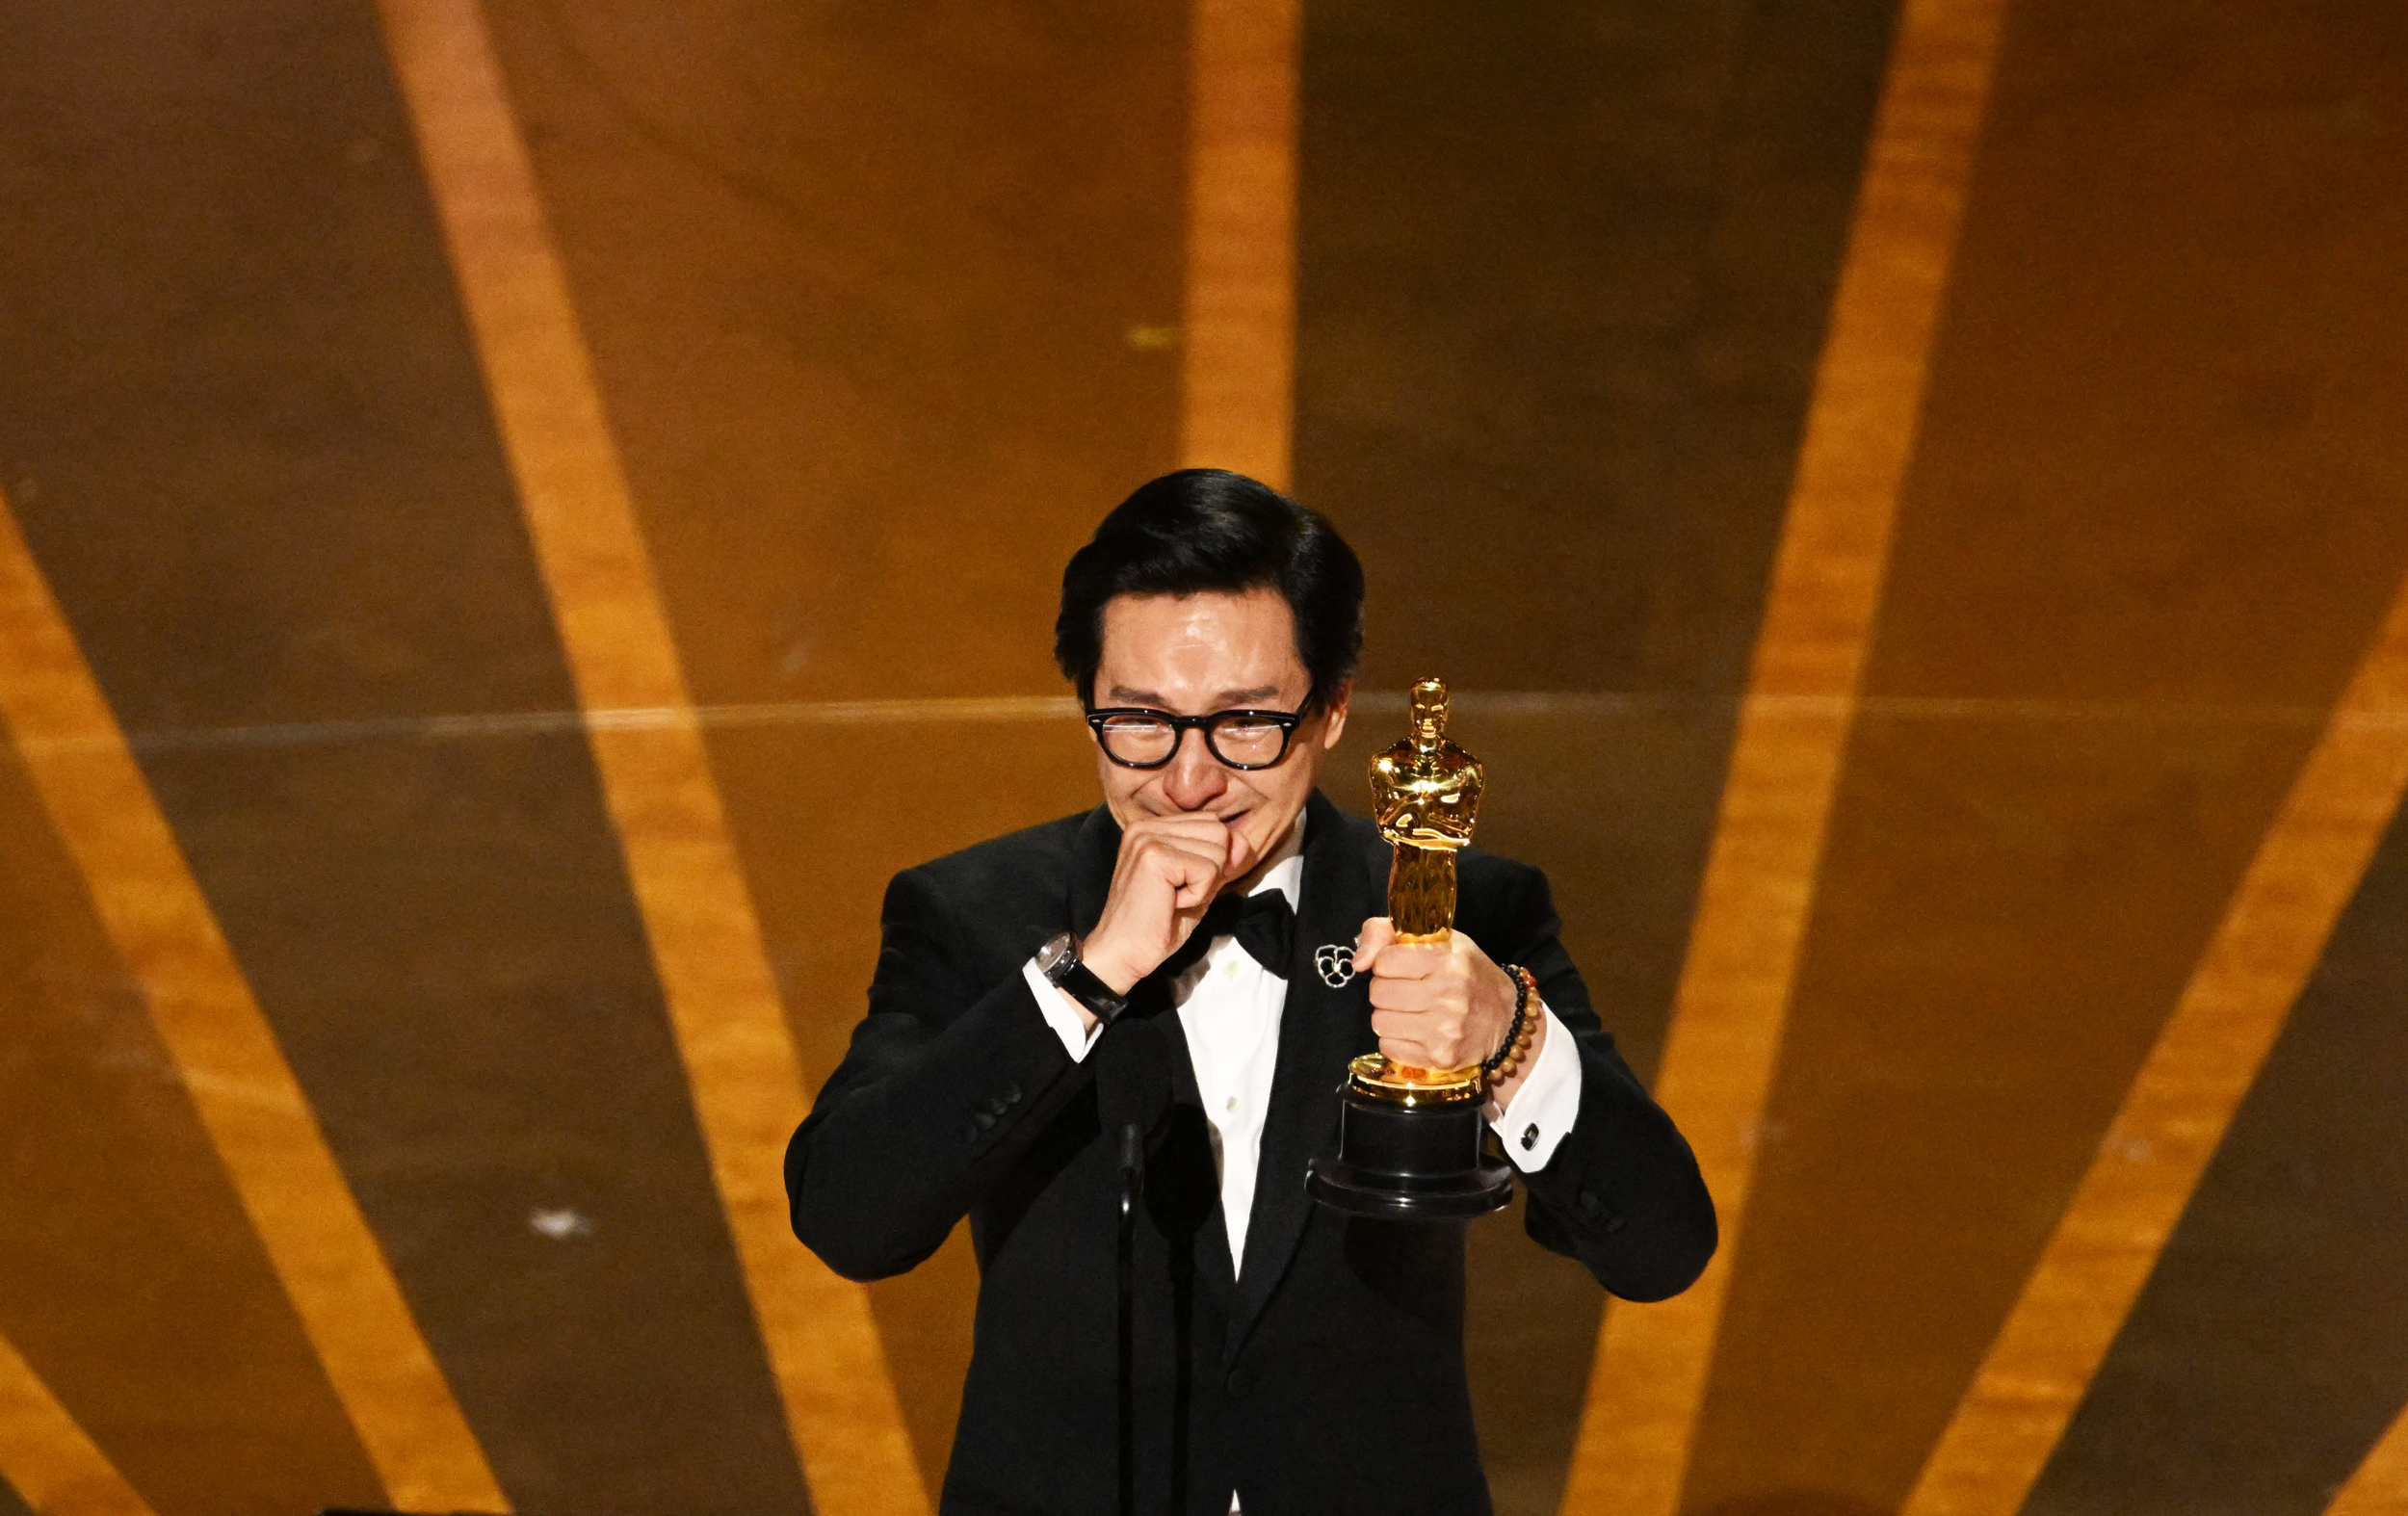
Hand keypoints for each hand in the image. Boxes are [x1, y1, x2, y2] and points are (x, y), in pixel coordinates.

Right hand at [1078, 813, 1255, 998]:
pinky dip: (1198, 894)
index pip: (1212, 823)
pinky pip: (1207, 870)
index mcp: (1153, 827)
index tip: (1181, 886)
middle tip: (1178, 894)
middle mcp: (1147, 825)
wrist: (1122, 953)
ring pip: (1218, 850)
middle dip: (1211, 870)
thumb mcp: (1198, 886)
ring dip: (1204, 884)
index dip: (1212, 860)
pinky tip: (1171, 903)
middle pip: (1219, 831)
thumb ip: (1220, 861)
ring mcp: (1148, 838)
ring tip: (1172, 898)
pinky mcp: (1155, 856)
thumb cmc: (1156, 925)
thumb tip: (1243, 842)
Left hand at [1354, 917, 1541, 1106]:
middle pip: (1378, 993)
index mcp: (1447, 958)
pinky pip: (1389, 1047)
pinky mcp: (1440, 1057)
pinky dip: (1396, 1039)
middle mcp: (1448, 993)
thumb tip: (1358, 962)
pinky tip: (1417, 1031)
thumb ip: (1387, 933)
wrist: (1505, 1018)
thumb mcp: (1438, 939)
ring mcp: (1445, 1029)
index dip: (1388, 963)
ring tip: (1412, 1011)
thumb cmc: (1466, 973)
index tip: (1404, 966)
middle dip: (1386, 990)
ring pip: (1380, 1022)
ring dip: (1390, 1016)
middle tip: (1407, 990)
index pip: (1384, 961)